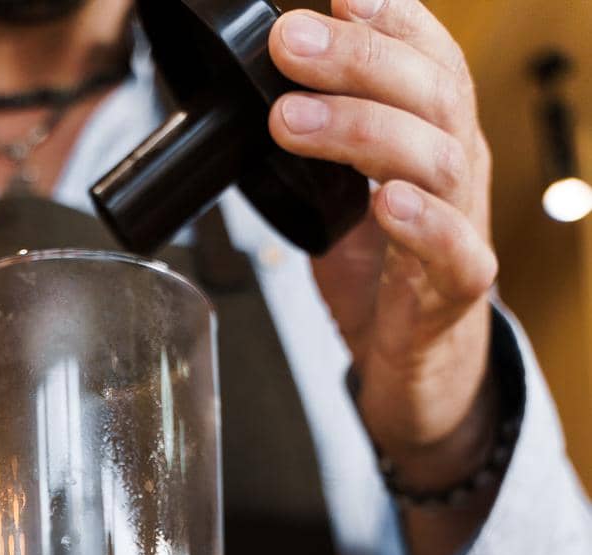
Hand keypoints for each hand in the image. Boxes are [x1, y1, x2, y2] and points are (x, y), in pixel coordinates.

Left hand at [269, 0, 498, 490]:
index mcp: (430, 130)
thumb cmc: (380, 270)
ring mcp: (463, 222)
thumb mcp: (342, 188)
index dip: (391, 18)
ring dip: (362, 131)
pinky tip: (385, 203)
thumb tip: (255, 92)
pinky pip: (454, 248)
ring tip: (295, 123)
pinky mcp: (458, 286)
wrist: (413, 356)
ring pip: (434, 158)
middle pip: (427, 92)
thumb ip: (315, 139)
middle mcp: (454, 165)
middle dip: (355, 61)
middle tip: (290, 47)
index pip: (427, 54)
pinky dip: (421, 222)